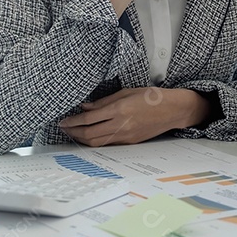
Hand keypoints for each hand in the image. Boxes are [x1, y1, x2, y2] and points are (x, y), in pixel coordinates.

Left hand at [57, 87, 211, 146]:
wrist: (173, 110)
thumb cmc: (152, 97)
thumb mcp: (127, 92)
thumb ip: (104, 101)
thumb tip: (85, 107)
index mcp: (119, 109)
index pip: (89, 118)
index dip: (73, 121)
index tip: (64, 121)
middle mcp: (121, 125)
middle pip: (90, 134)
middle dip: (74, 132)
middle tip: (65, 128)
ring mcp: (126, 136)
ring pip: (97, 142)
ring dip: (83, 139)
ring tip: (74, 134)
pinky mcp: (130, 142)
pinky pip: (108, 144)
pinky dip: (96, 141)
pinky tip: (90, 136)